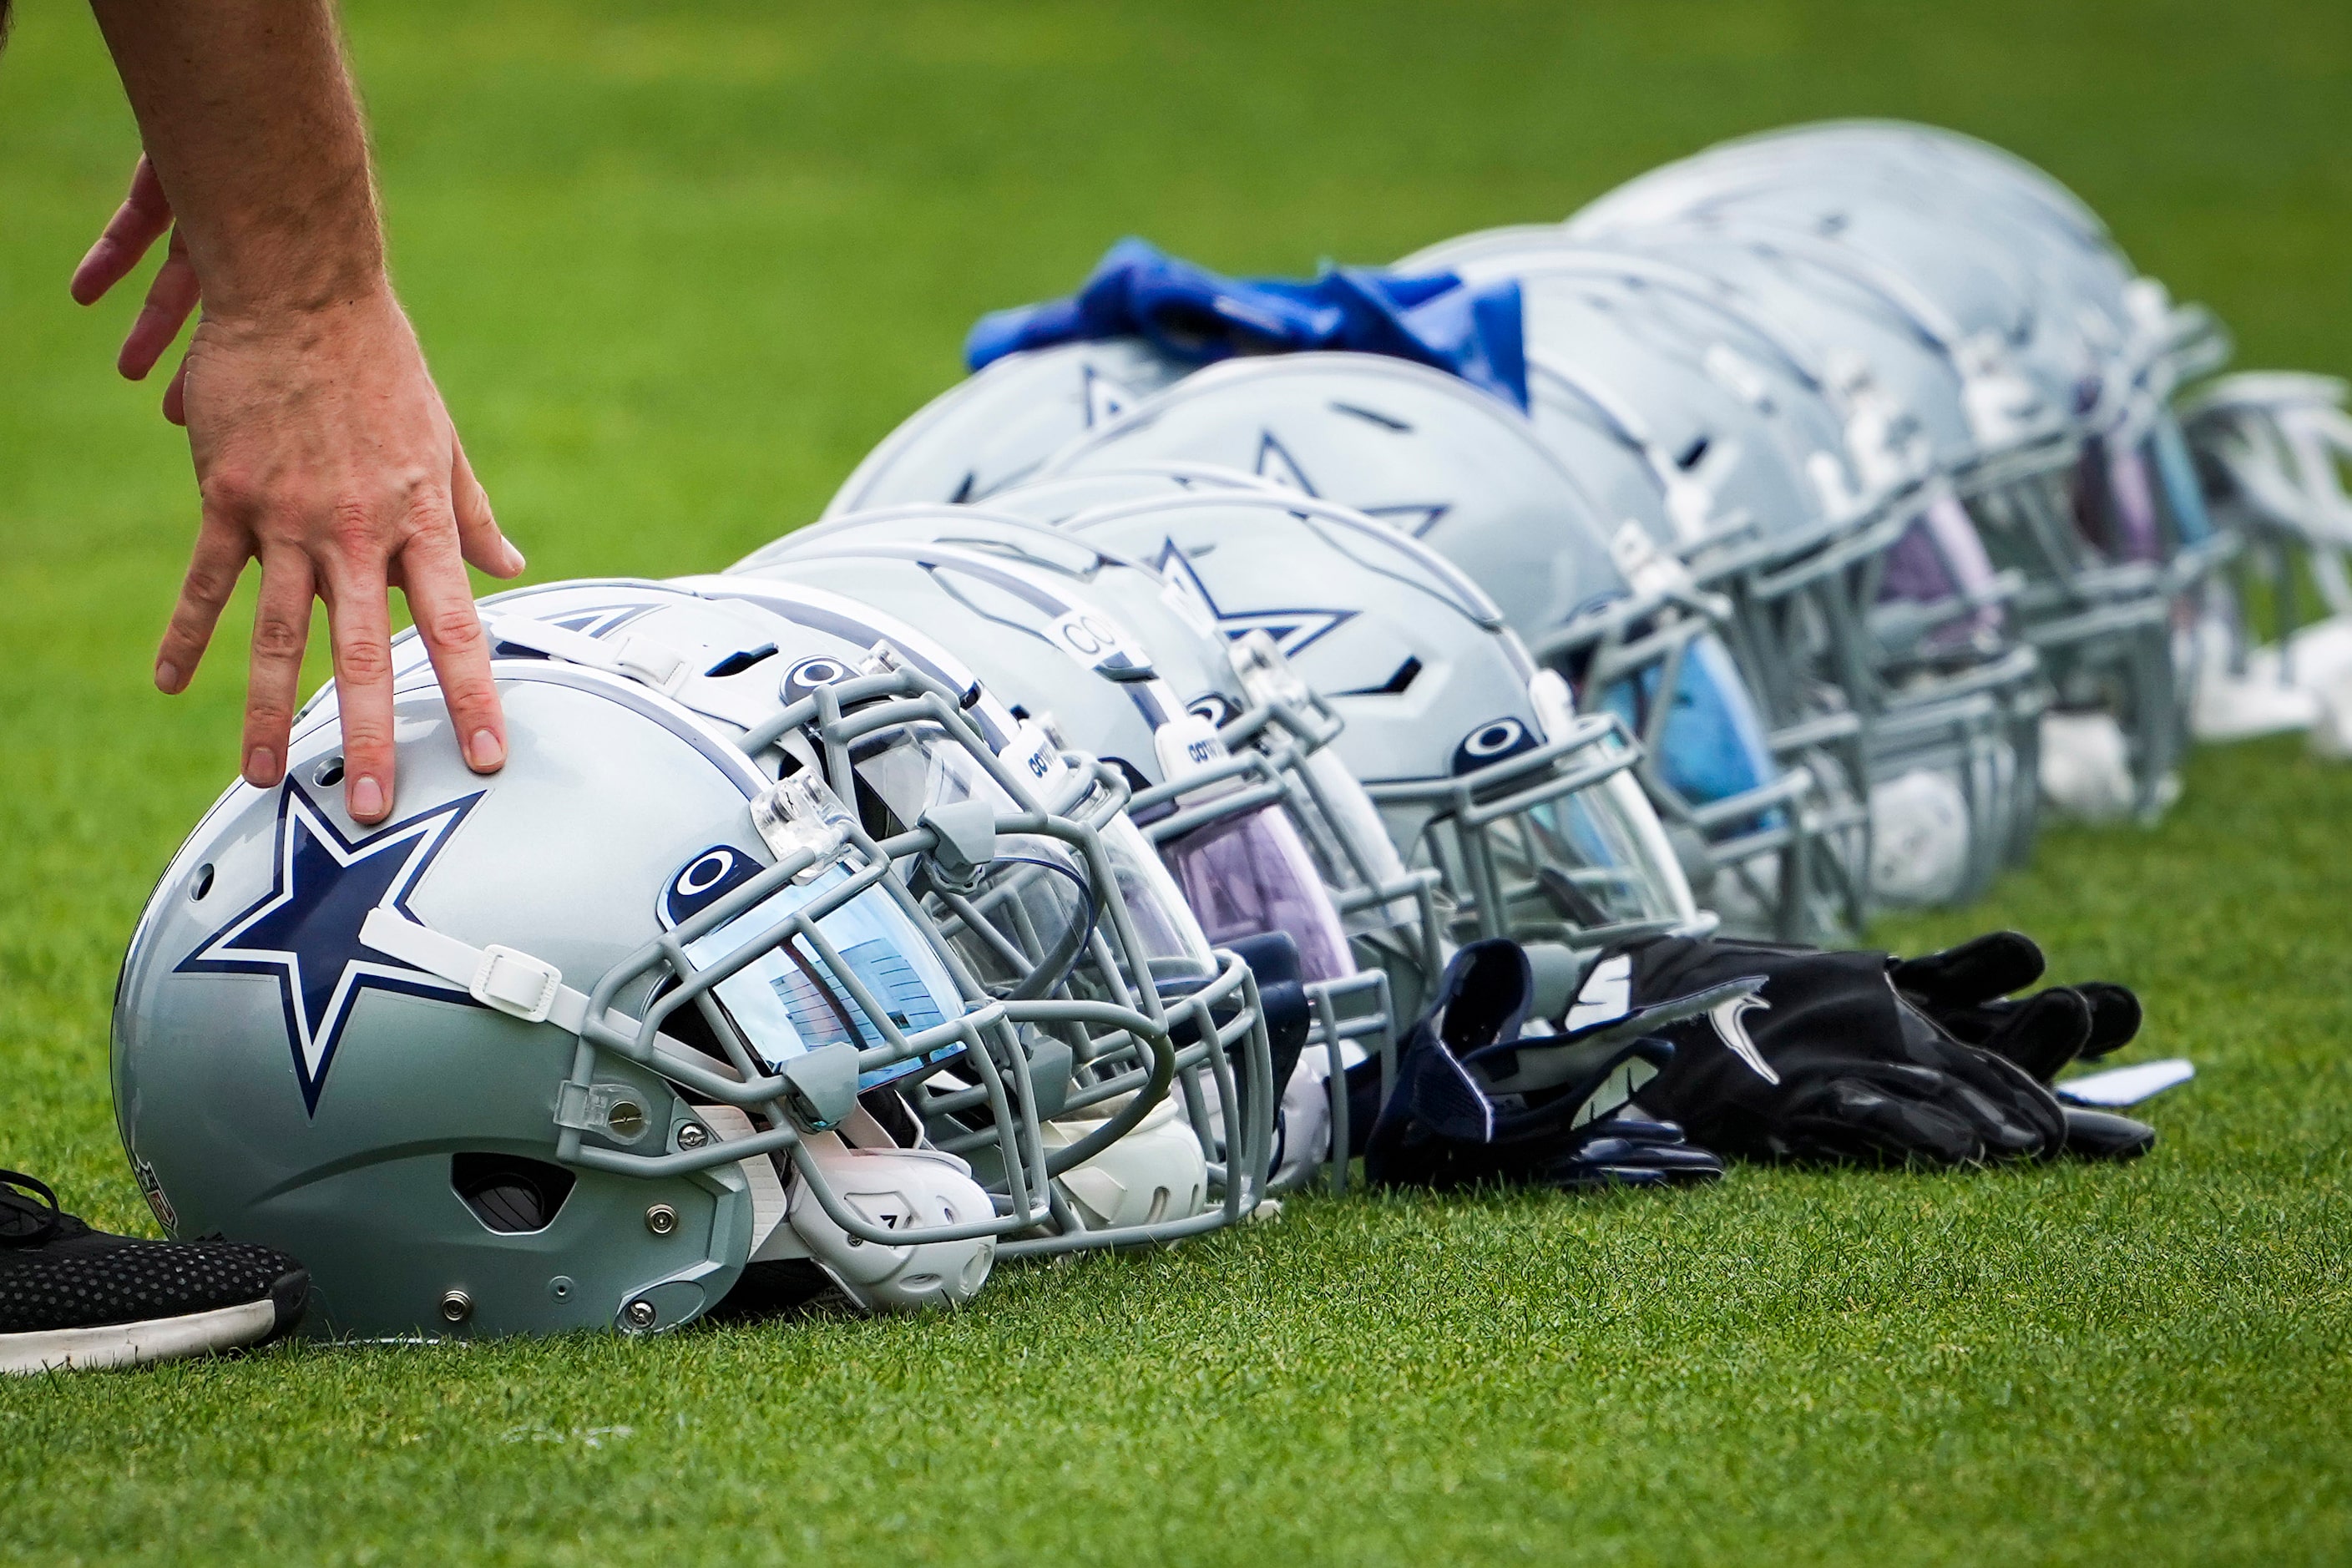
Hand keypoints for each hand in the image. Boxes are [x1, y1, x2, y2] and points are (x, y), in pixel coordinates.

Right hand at [73, 159, 524, 821]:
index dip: (472, 698)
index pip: (457, 630)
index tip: (486, 759)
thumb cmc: (383, 366)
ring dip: (269, 712)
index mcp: (421, 523)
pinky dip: (185, 634)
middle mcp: (359, 533)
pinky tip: (167, 684)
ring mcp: (289, 519)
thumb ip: (471, 515)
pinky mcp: (228, 498)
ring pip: (279, 636)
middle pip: (366, 654)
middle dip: (369, 736)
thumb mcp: (445, 442)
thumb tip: (514, 567)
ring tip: (262, 780)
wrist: (302, 292)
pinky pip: (207, 581)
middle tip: (369, 808)